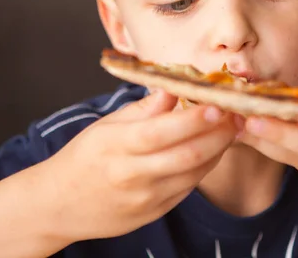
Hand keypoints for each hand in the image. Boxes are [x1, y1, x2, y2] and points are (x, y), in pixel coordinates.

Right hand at [41, 90, 237, 242]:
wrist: (58, 205)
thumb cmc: (85, 157)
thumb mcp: (106, 125)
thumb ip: (144, 108)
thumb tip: (174, 85)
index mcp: (117, 146)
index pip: (162, 131)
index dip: (195, 119)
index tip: (219, 104)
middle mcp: (132, 175)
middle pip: (187, 155)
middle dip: (220, 135)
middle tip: (239, 116)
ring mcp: (145, 198)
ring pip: (194, 173)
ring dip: (219, 150)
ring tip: (232, 129)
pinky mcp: (154, 213)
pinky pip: (188, 188)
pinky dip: (205, 167)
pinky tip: (213, 150)